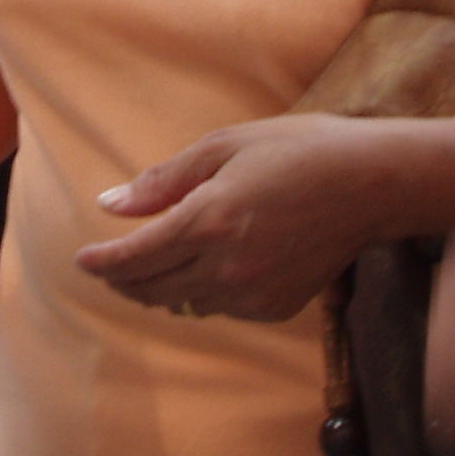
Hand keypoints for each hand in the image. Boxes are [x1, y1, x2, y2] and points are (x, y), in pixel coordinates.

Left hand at [76, 114, 398, 320]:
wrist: (373, 184)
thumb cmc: (300, 150)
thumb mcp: (225, 146)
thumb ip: (164, 180)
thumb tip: (111, 205)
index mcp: (208, 220)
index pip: (134, 257)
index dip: (101, 263)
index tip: (80, 261)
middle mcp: (226, 266)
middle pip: (151, 289)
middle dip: (122, 280)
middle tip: (109, 266)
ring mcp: (253, 292)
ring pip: (183, 305)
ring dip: (159, 289)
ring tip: (151, 268)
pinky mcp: (276, 307)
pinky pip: (220, 309)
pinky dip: (201, 294)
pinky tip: (205, 271)